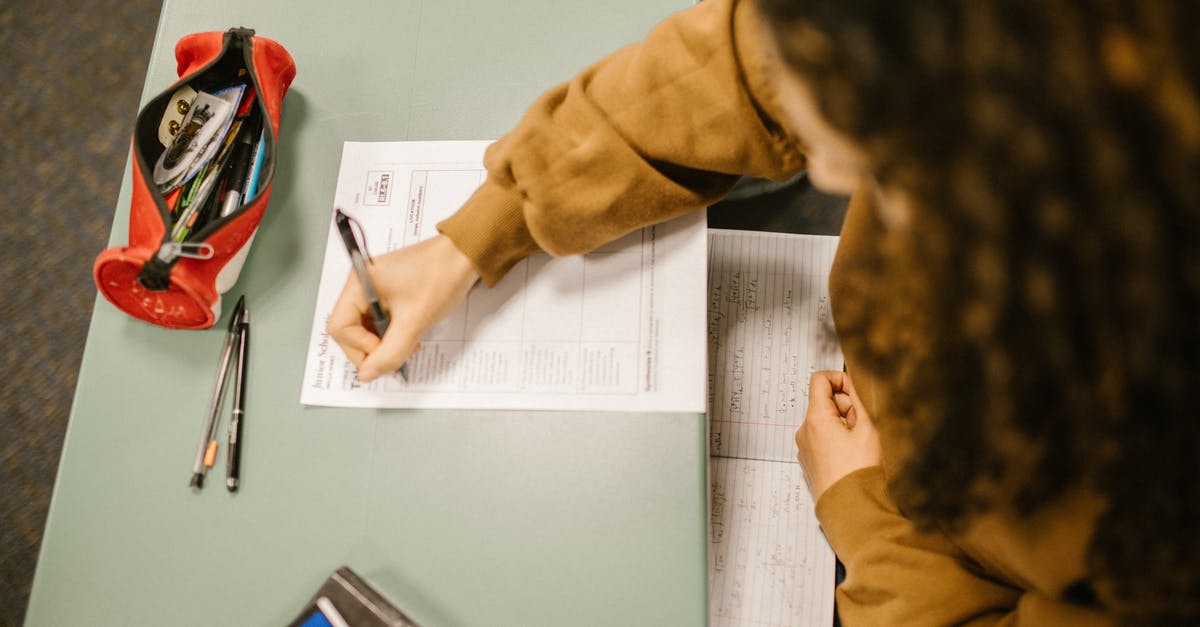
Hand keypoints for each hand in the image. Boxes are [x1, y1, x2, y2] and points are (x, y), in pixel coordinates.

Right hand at [327, 234, 479, 381]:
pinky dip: (392, 334)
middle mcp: (361, 285)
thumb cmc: (440, 276)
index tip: (383, 353)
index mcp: (359, 283)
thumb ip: (390, 352)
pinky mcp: (388, 294)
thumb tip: (367, 374)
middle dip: (371, 348)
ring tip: (408, 347)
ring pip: (366, 329)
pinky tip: (410, 338)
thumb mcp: (414, 320)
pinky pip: (381, 321)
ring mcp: (374, 289)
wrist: (465, 256)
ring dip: (384, 344)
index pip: (339, 326)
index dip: (359, 347)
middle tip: (396, 357)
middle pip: (349, 330)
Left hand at [796, 371, 881, 499]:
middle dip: (847, 408)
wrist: (852, 511)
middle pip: (824, 402)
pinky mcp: (810, 462)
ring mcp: (805, 448)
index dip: (840, 380)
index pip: (820, 379)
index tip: (856, 393)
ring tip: (861, 445)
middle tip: (865, 427)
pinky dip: (838, 440)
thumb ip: (860, 401)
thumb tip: (854, 386)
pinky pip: (823, 440)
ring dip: (844, 426)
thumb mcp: (869, 430)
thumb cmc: (860, 474)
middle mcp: (804, 431)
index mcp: (815, 419)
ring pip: (825, 422)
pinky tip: (853, 457)